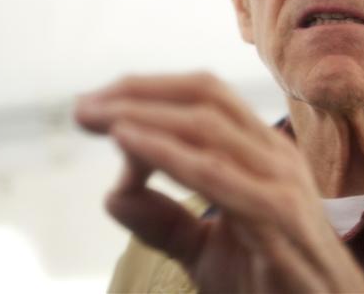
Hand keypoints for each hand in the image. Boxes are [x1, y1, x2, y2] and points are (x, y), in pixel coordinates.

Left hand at [75, 72, 363, 292]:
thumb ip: (163, 221)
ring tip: (95, 118)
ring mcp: (281, 181)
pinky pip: (216, 172)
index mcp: (263, 152)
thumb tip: (113, 192)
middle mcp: (275, 154)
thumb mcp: (204, 249)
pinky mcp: (278, 215)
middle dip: (139, 92)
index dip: (149, 89)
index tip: (95, 104)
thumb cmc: (269, 280)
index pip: (208, 95)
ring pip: (208, 125)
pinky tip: (127, 143)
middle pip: (205, 96)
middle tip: (82, 107)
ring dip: (144, 115)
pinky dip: (167, 152)